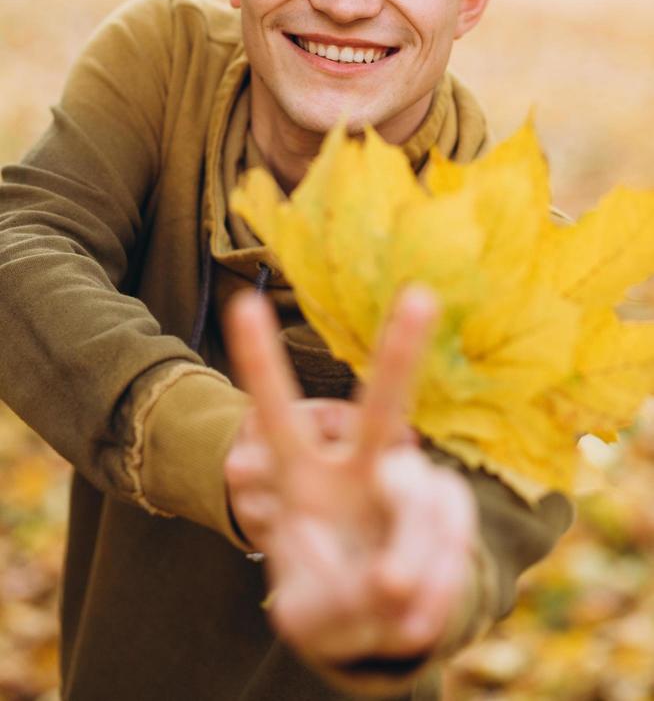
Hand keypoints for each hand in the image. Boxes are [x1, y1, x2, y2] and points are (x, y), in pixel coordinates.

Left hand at [224, 286, 478, 691]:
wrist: (389, 623)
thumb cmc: (333, 597)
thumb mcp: (308, 612)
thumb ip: (330, 598)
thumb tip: (388, 582)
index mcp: (305, 477)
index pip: (277, 414)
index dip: (259, 362)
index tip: (244, 303)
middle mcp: (361, 467)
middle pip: (385, 406)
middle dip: (401, 351)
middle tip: (421, 297)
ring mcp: (411, 485)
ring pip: (419, 508)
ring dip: (403, 573)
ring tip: (390, 617)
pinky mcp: (450, 508)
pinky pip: (448, 547)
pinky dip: (430, 593)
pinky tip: (411, 619)